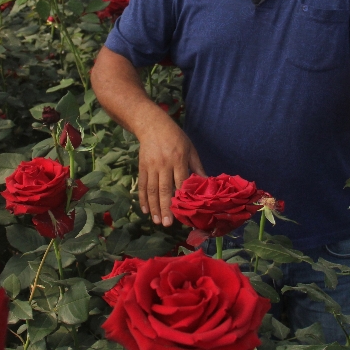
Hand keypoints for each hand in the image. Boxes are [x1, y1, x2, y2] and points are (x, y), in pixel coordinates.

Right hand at [137, 110, 206, 225]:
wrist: (152, 125)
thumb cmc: (176, 137)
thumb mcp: (190, 149)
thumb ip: (197, 167)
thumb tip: (207, 183)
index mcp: (178, 159)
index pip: (180, 182)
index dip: (181, 198)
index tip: (184, 212)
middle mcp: (164, 164)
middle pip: (164, 189)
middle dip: (165, 208)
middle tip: (168, 224)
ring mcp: (151, 166)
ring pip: (152, 190)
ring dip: (154, 207)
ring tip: (156, 221)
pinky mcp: (142, 167)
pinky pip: (142, 185)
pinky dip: (143, 198)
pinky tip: (145, 210)